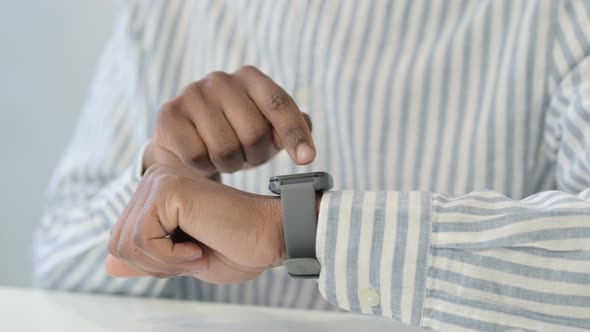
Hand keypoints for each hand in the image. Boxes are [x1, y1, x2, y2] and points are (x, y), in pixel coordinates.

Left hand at [106, 164, 285, 283]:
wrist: (273, 236)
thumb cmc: (239, 247)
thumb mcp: (183, 260)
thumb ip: (147, 259)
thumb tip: (109, 265)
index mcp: (159, 193)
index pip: (123, 239)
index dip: (155, 263)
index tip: (194, 253)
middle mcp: (155, 179)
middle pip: (118, 242)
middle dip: (156, 265)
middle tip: (196, 255)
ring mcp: (160, 181)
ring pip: (126, 243)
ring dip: (165, 262)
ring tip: (198, 251)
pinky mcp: (168, 189)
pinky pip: (143, 238)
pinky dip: (171, 256)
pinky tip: (199, 246)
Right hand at [144, 65, 314, 176]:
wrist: (184, 144)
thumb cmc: (234, 134)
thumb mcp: (266, 129)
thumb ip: (290, 125)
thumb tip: (307, 125)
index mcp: (251, 78)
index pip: (279, 104)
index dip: (295, 134)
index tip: (307, 160)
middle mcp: (220, 80)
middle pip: (254, 133)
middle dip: (256, 156)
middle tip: (248, 157)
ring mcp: (191, 94)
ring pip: (225, 149)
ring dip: (230, 164)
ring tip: (225, 158)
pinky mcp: (168, 115)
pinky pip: (197, 156)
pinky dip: (204, 167)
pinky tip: (202, 159)